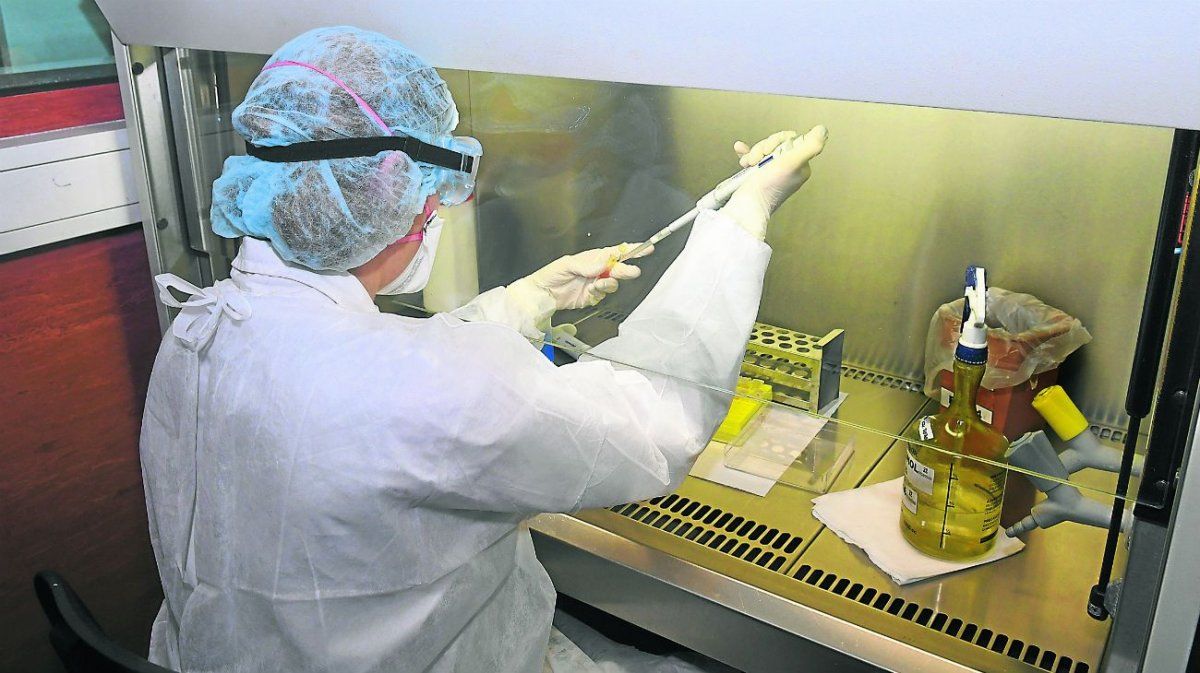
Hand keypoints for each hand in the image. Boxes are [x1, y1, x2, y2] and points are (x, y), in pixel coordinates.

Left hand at [515, 242, 654, 311]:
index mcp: (593, 257)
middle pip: (618, 268)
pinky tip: (592, 290)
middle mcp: (597, 270)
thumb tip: (602, 263)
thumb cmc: (551, 274)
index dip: (632, 250)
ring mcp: (595, 283)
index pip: (616, 252)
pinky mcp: (592, 297)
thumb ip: (586, 265)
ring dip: (609, 283)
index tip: (645, 248)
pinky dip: (600, 292)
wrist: (542, 293)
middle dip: (626, 269)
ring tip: (600, 283)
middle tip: (631, 271)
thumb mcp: (567, 264)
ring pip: (612, 283)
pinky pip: (602, 295)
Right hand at [720, 126, 827, 238]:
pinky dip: (746, 153)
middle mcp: (788, 169)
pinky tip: (740, 151)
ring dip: (753, 153)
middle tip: (758, 160)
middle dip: (762, 148)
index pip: (791, 140)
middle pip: (776, 144)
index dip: (777, 141)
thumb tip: (822, 129)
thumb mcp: (793, 162)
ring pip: (763, 150)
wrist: (746, 207)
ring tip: (749, 164)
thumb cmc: (767, 188)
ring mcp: (772, 173)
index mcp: (800, 166)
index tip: (769, 151)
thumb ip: (811, 145)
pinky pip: (753, 157)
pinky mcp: (757, 176)